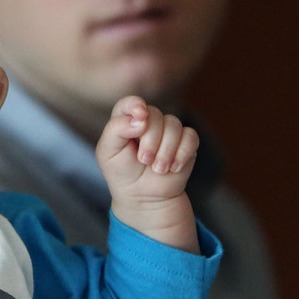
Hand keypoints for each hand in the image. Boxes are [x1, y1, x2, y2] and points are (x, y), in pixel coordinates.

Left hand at [96, 96, 198, 251]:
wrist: (143, 196)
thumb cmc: (122, 172)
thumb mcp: (108, 152)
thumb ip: (116, 129)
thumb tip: (141, 119)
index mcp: (126, 119)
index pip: (131, 102)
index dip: (136, 105)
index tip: (140, 117)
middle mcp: (148, 121)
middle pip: (155, 115)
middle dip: (150, 140)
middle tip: (144, 160)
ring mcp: (169, 130)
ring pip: (174, 125)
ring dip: (165, 150)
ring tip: (157, 168)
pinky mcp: (186, 142)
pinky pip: (191, 136)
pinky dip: (182, 154)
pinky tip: (173, 168)